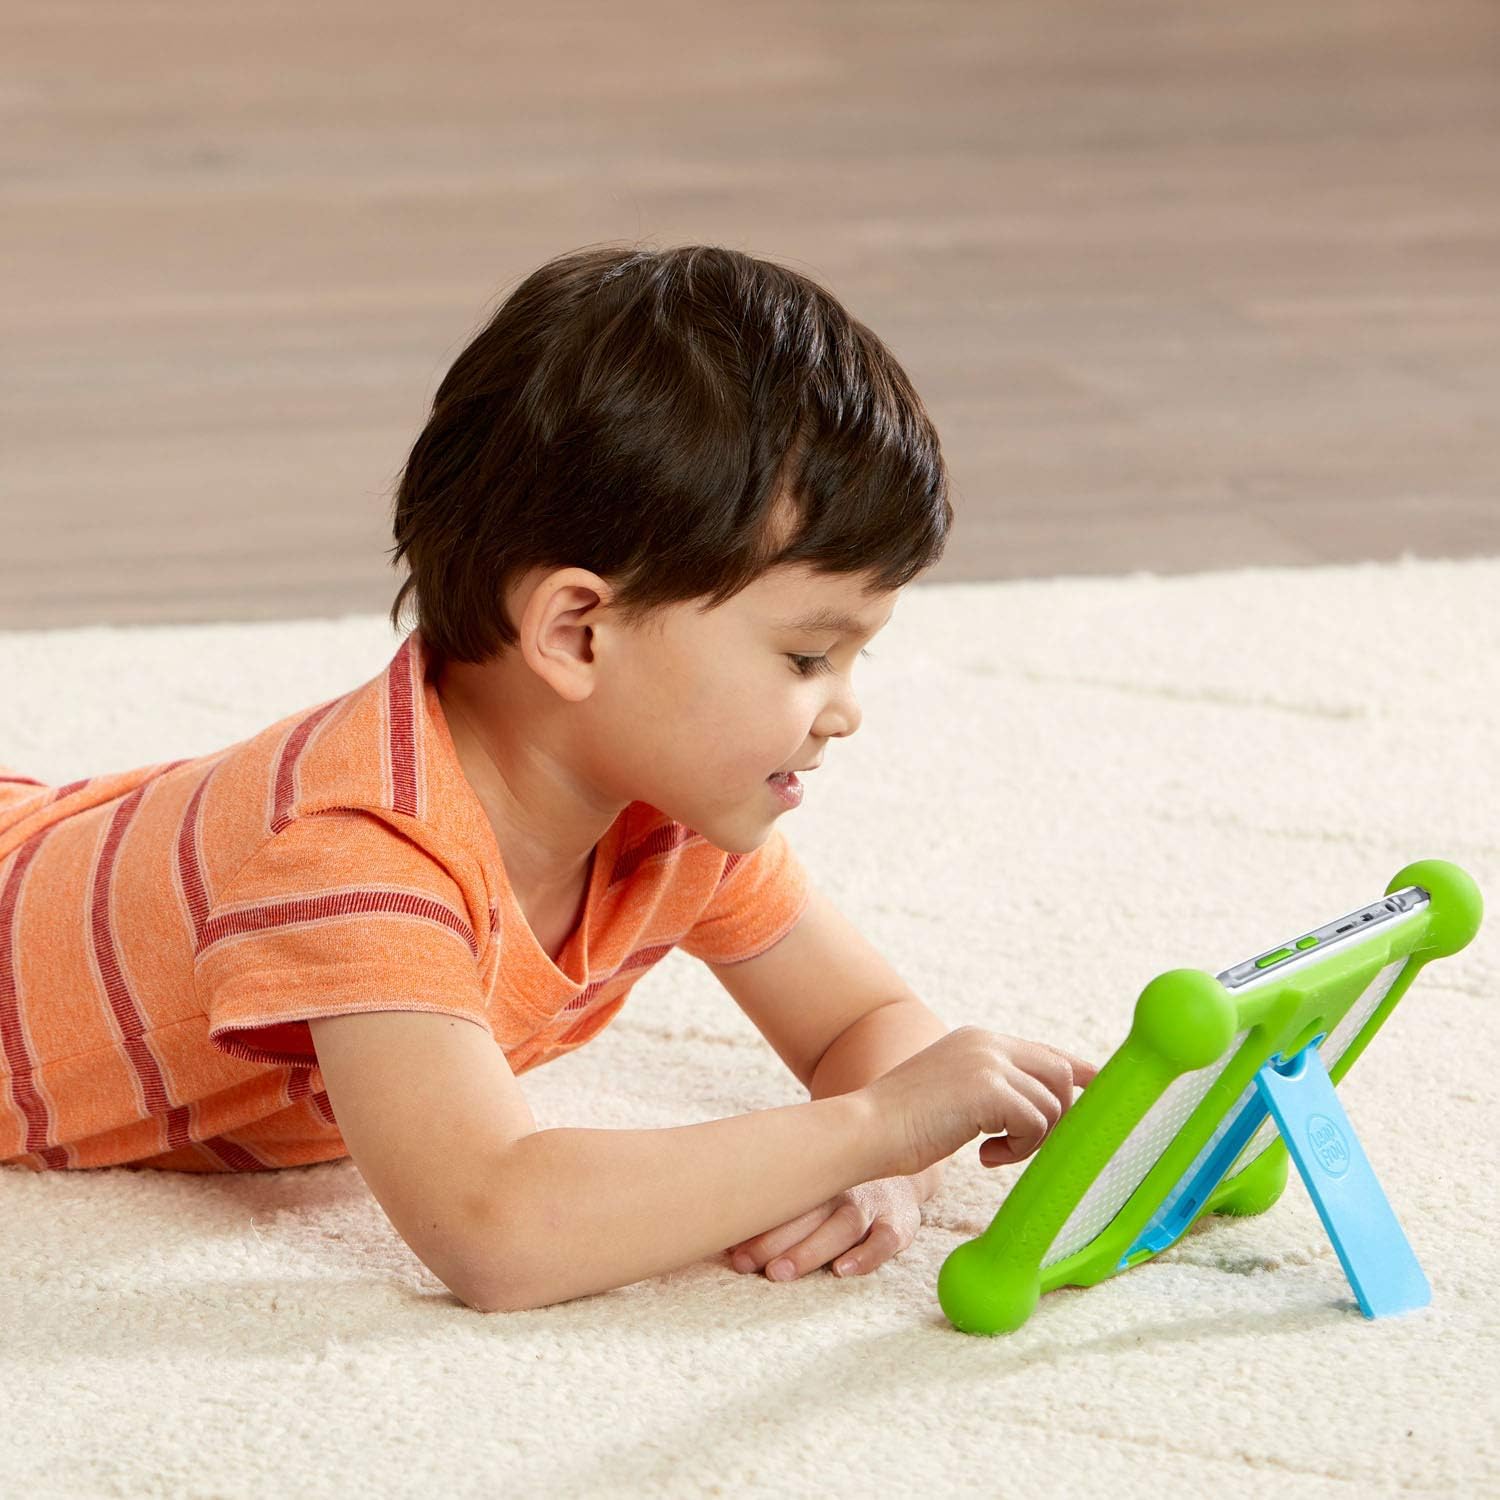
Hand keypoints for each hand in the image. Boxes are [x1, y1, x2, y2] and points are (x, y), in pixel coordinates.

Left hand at [724, 1174, 923, 1283]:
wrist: (900, 1150)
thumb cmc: (838, 1178)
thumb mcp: (812, 1172)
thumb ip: (777, 1190)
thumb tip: (719, 1223)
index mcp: (818, 1171)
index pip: (784, 1192)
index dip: (755, 1219)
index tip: (726, 1244)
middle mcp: (843, 1184)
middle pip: (807, 1211)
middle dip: (773, 1239)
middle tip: (742, 1262)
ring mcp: (872, 1202)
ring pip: (842, 1225)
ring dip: (809, 1249)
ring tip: (778, 1273)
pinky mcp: (899, 1221)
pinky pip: (887, 1239)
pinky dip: (867, 1255)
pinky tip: (843, 1272)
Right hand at [862, 1025, 1099, 1179]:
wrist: (866, 1129)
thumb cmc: (901, 1124)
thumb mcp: (952, 1093)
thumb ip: (991, 1089)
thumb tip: (1036, 1106)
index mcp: (977, 1039)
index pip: (1044, 1050)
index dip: (1078, 1071)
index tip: (1100, 1089)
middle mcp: (987, 1042)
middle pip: (1060, 1073)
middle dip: (1056, 1115)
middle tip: (1022, 1144)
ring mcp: (988, 1062)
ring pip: (1051, 1103)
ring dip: (1032, 1139)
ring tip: (992, 1152)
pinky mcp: (990, 1089)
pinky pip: (1035, 1124)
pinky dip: (1019, 1149)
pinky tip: (983, 1156)